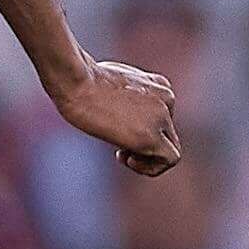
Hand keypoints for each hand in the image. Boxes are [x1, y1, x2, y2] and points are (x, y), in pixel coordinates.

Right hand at [53, 58, 181, 173]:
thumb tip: (120, 112)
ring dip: (147, 159)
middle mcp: (166, 99)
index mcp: (158, 84)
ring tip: (123, 156)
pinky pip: (170, 160)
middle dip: (144, 145)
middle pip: (167, 133)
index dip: (142, 128)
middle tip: (119, 148)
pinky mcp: (152, 137)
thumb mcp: (110, 81)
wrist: (78, 84)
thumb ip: (125, 96)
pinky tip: (128, 160)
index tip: (119, 129)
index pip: (163, 115)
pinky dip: (152, 168)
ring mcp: (162, 118)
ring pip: (171, 148)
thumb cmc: (82, 81)